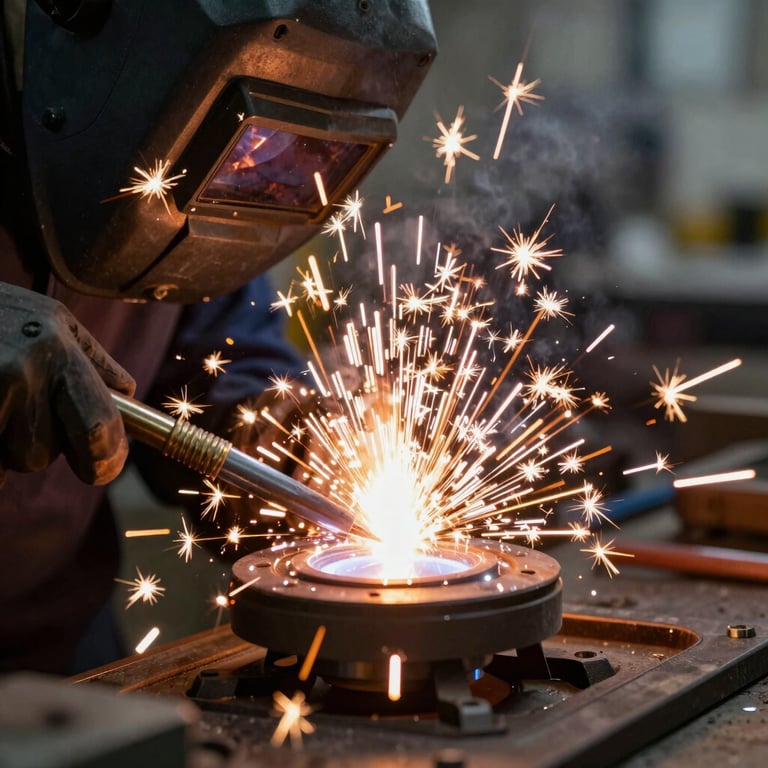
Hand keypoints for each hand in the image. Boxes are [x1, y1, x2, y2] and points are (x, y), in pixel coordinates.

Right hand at [0, 282, 134, 484]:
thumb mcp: (50, 320)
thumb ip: (90, 360)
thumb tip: (126, 394)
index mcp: (59, 351)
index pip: (100, 425)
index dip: (106, 458)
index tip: (100, 466)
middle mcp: (23, 372)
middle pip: (40, 454)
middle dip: (34, 450)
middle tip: (20, 421)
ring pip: (5, 459)